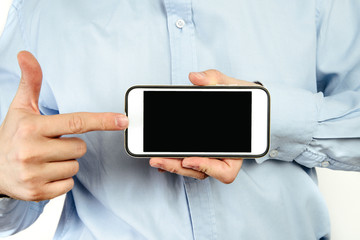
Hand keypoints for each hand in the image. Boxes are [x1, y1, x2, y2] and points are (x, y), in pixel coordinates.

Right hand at [0, 51, 128, 200]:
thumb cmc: (12, 136)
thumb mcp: (20, 108)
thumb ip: (30, 82)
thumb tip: (25, 54)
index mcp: (32, 128)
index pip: (76, 122)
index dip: (103, 121)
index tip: (124, 120)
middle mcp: (31, 151)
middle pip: (80, 148)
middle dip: (70, 145)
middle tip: (50, 144)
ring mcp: (34, 174)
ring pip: (76, 166)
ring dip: (65, 162)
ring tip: (45, 159)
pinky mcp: (37, 193)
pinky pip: (69, 184)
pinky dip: (61, 179)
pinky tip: (44, 173)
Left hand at [150, 69, 257, 183]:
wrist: (242, 100)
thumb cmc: (243, 97)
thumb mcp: (233, 86)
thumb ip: (215, 79)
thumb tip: (195, 77)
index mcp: (237, 148)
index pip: (226, 170)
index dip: (207, 168)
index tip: (188, 160)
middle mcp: (223, 156)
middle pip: (201, 172)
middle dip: (178, 167)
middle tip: (159, 159)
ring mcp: (210, 156)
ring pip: (191, 169)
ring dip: (172, 165)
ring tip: (155, 158)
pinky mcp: (199, 151)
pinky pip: (186, 160)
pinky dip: (172, 159)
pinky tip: (158, 154)